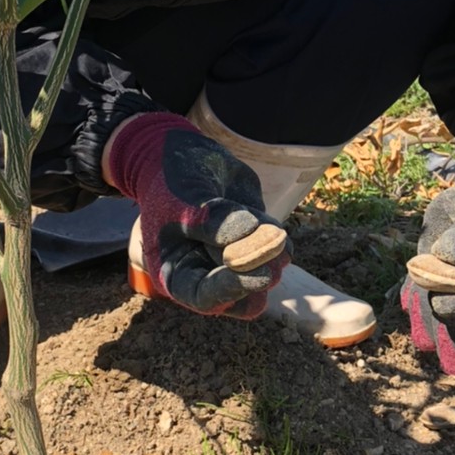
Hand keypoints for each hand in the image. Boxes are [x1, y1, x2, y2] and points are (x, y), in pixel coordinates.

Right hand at [105, 112, 287, 317]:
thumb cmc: (175, 182)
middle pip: (244, 296)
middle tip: (272, 243)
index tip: (259, 273)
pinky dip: (274, 233)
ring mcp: (235, 262)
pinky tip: (260, 216)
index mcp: (178, 274)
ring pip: (267, 274)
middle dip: (259, 270)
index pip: (206, 298)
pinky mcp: (256, 244)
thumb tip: (250, 236)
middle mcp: (207, 275)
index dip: (232, 289)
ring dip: (268, 248)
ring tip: (254, 219)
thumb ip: (213, 222)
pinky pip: (279, 251)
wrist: (188, 156)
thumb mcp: (184, 200)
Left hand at [401, 143, 454, 374]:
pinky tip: (419, 268)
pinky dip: (412, 295)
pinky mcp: (436, 299)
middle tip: (433, 298)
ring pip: (434, 340)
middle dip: (444, 334)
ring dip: (422, 311)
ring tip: (426, 268)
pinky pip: (416, 315)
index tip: (444, 299)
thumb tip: (444, 255)